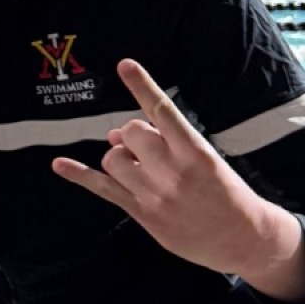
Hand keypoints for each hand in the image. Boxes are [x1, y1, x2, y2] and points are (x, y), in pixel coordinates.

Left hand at [52, 59, 304, 295]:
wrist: (245, 239)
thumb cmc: (226, 192)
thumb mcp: (206, 160)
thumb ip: (164, 144)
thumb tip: (117, 134)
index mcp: (196, 152)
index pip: (163, 112)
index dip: (142, 86)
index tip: (125, 65)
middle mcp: (173, 171)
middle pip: (130, 134)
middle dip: (133, 135)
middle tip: (148, 149)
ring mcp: (155, 194)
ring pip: (113, 159)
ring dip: (121, 157)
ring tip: (140, 168)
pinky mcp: (142, 213)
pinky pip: (102, 188)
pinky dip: (78, 174)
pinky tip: (59, 164)